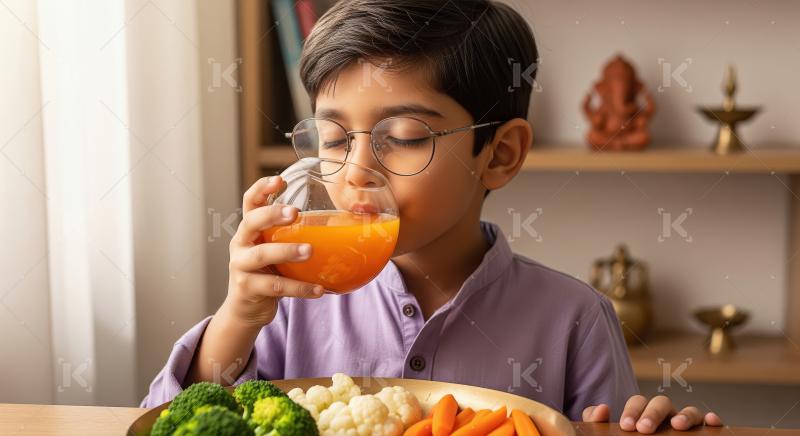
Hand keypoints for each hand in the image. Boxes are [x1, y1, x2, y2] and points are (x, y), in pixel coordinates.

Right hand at [224, 176, 323, 326]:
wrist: (247, 309)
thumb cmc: (269, 272)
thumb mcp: (276, 250)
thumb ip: (293, 237)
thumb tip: (343, 223)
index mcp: (249, 230)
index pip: (250, 202)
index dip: (261, 189)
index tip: (280, 180)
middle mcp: (241, 243)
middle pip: (251, 221)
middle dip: (272, 214)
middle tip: (295, 212)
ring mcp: (241, 266)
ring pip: (261, 254)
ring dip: (287, 251)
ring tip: (310, 251)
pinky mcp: (248, 288)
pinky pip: (276, 287)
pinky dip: (299, 288)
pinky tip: (320, 289)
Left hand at [582, 395, 721, 433]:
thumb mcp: (611, 433)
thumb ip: (598, 421)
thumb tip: (602, 409)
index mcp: (643, 412)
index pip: (638, 401)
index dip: (633, 410)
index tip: (626, 425)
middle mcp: (666, 415)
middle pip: (662, 403)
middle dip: (653, 413)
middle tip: (643, 429)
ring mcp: (684, 424)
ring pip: (690, 412)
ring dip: (685, 415)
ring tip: (677, 425)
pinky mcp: (701, 434)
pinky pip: (709, 424)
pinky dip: (711, 420)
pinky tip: (711, 421)